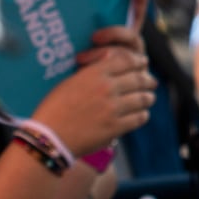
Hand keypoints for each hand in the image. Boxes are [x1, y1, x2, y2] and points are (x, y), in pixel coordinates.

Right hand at [34, 24, 156, 156]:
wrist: (47, 138)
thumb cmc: (54, 109)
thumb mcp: (69, 82)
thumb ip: (92, 72)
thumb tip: (111, 61)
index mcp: (93, 74)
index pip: (127, 60)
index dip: (138, 62)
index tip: (142, 64)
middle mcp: (106, 88)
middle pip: (139, 79)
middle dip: (147, 80)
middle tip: (151, 82)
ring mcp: (113, 108)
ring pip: (143, 98)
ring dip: (147, 97)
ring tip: (148, 98)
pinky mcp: (116, 127)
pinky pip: (140, 117)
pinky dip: (142, 115)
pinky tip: (140, 114)